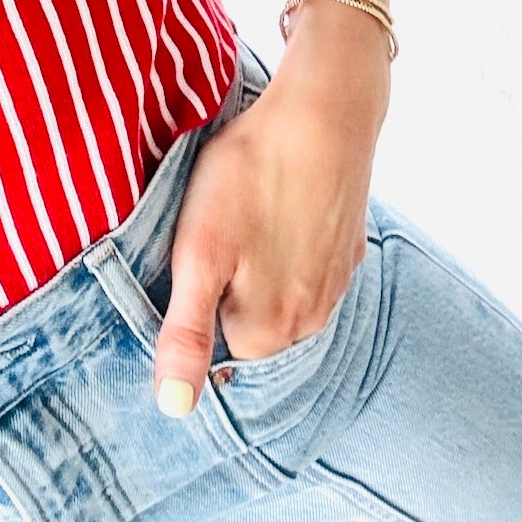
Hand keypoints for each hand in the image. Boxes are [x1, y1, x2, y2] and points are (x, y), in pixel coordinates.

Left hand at [152, 13, 388, 417]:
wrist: (323, 112)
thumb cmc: (251, 177)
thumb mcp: (198, 255)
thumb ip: (186, 334)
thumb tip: (174, 409)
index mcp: (267, 332)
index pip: (209, 347)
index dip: (186, 303)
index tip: (181, 260)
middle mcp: (309, 322)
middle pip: (243, 323)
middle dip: (222, 288)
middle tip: (210, 230)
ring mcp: (335, 285)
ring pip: (275, 293)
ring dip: (254, 266)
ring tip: (240, 215)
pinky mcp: (347, 248)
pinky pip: (303, 264)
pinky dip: (284, 243)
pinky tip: (272, 206)